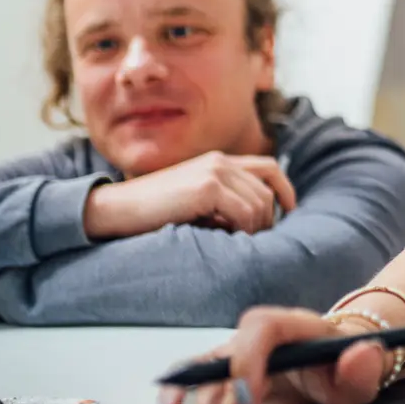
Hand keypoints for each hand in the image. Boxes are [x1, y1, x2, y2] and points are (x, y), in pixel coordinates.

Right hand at [83, 152, 296, 239]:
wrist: (115, 209)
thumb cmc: (151, 212)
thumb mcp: (192, 200)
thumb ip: (221, 201)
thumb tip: (254, 222)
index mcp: (217, 161)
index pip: (268, 168)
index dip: (285, 189)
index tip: (289, 210)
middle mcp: (220, 161)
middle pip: (266, 193)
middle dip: (265, 221)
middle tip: (251, 241)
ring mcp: (214, 172)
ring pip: (259, 205)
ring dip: (252, 229)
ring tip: (232, 242)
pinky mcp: (207, 187)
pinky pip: (245, 214)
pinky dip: (241, 231)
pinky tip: (222, 238)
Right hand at [158, 306, 388, 403]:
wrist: (336, 362)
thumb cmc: (347, 365)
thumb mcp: (365, 370)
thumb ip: (364, 365)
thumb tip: (362, 353)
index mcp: (293, 325)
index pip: (262, 329)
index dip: (248, 360)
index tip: (248, 400)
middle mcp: (258, 335)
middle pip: (230, 364)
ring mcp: (238, 352)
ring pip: (209, 379)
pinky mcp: (226, 372)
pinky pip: (196, 378)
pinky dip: (178, 393)